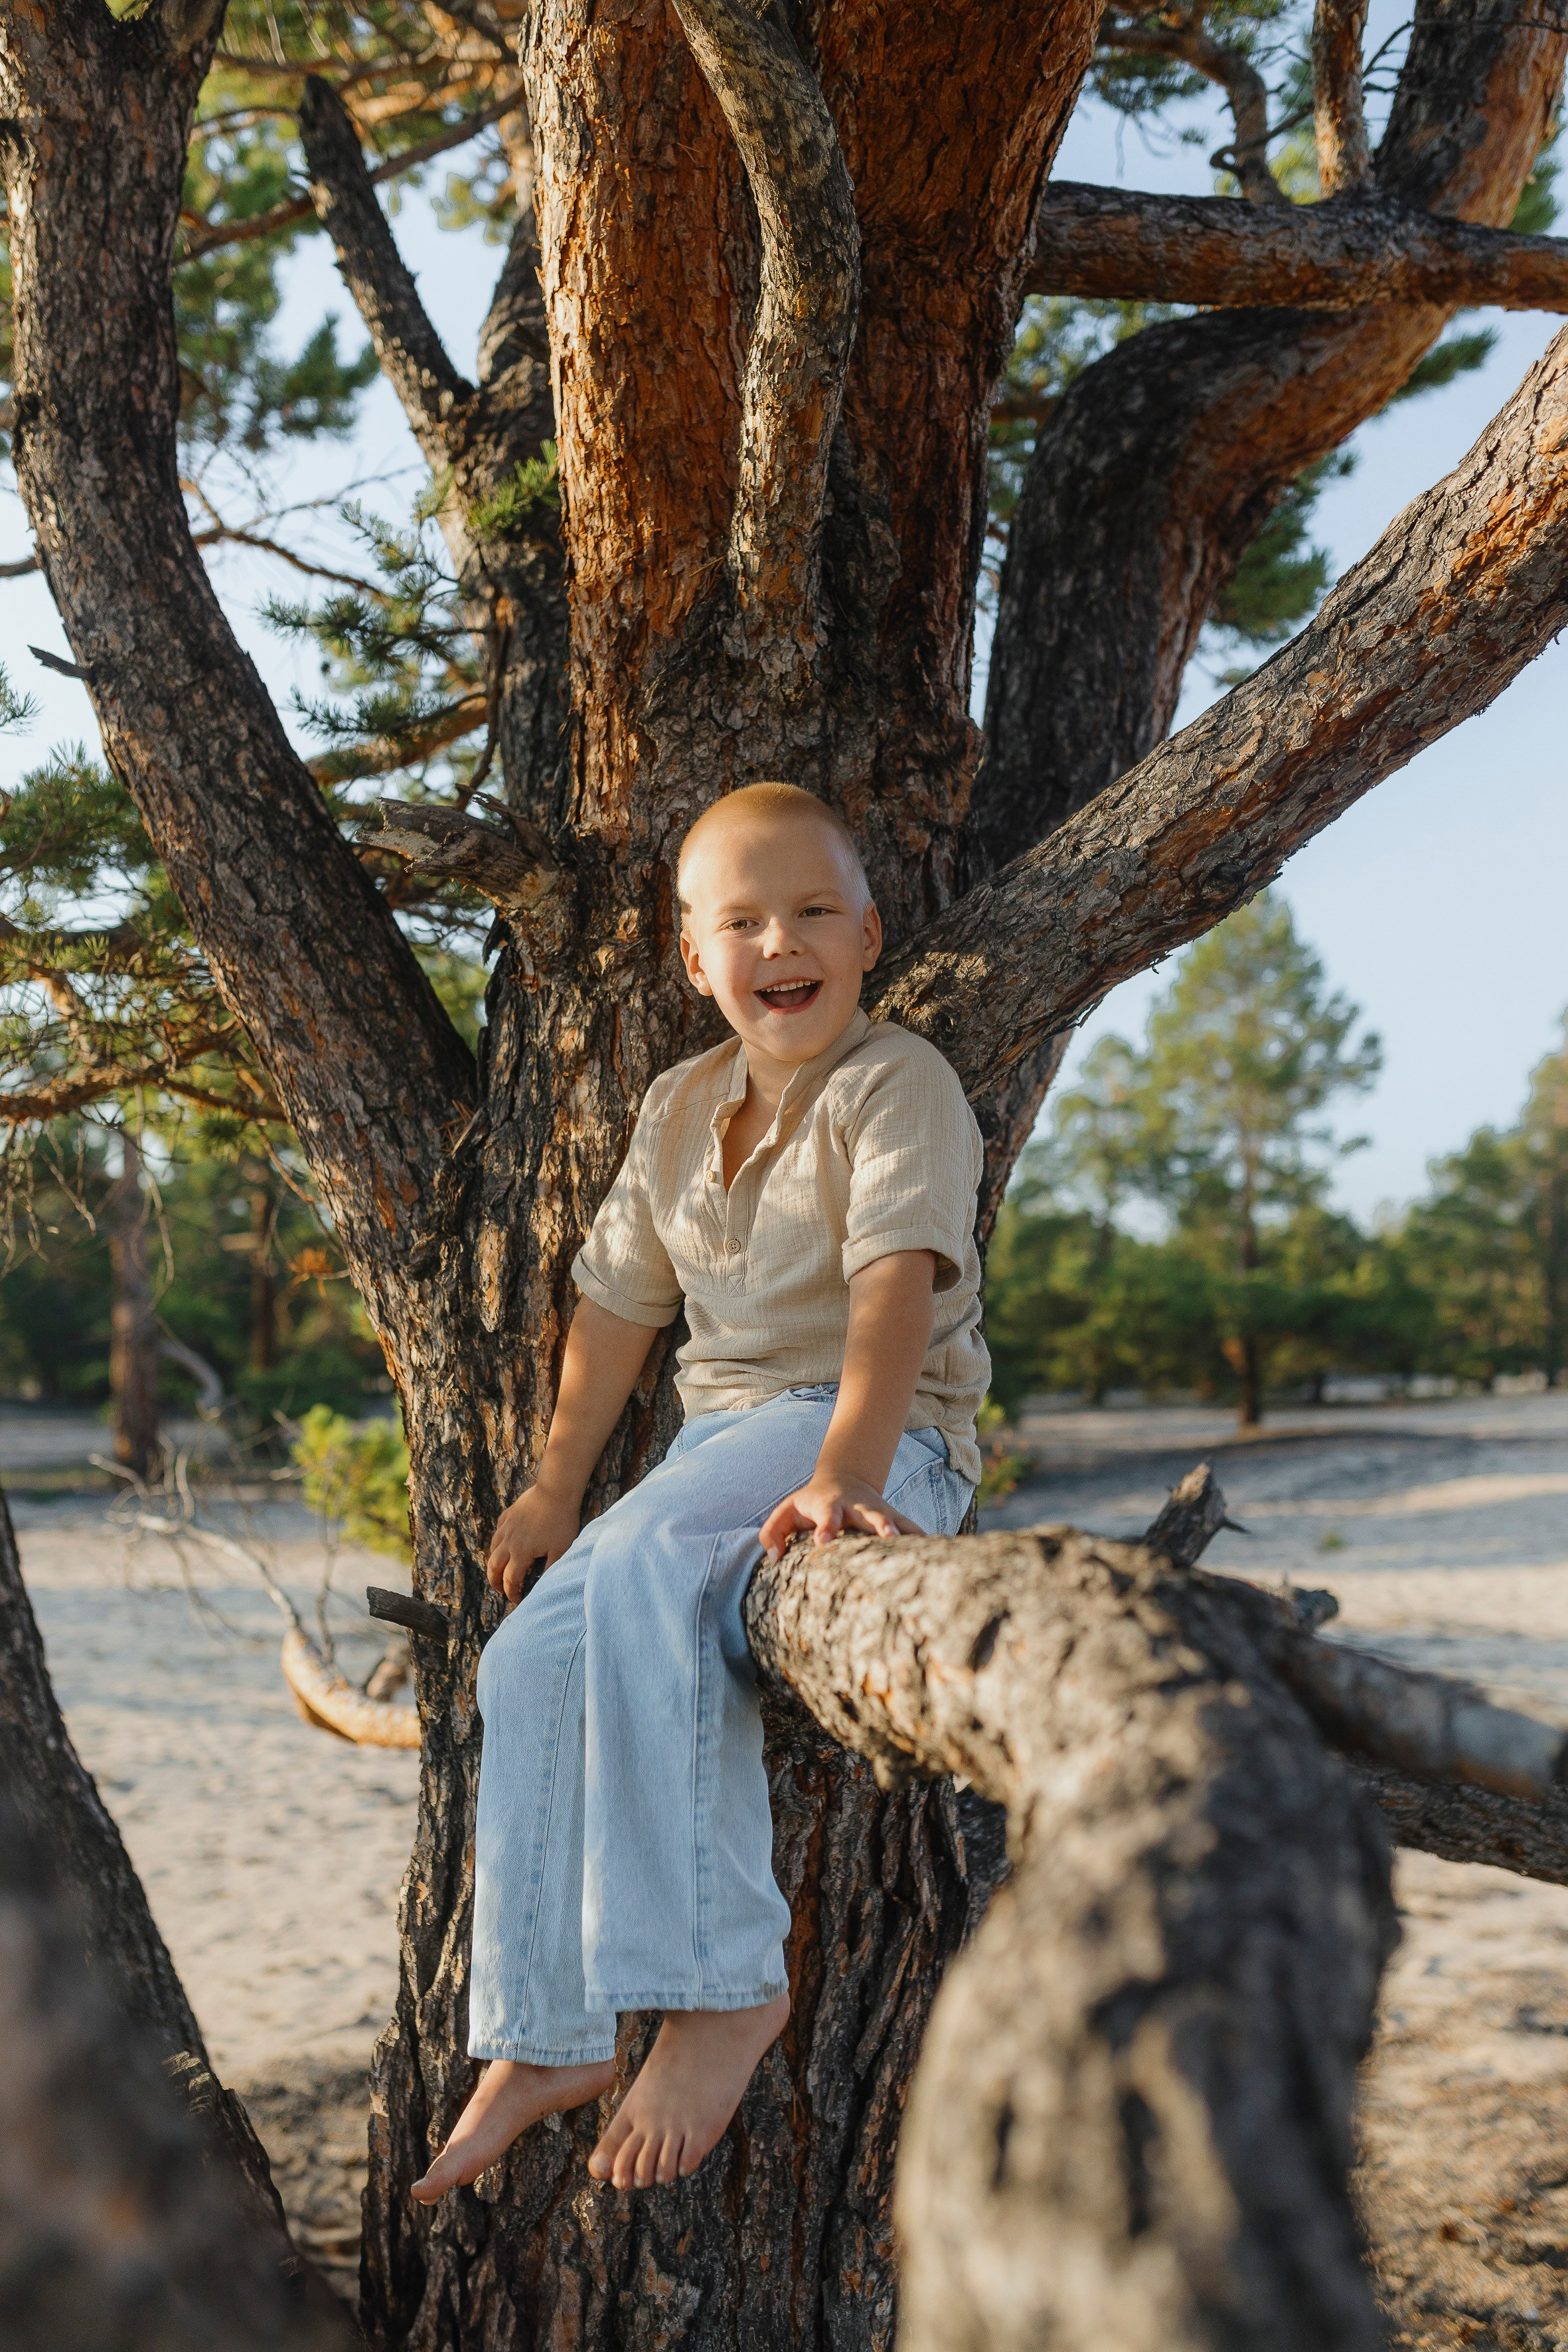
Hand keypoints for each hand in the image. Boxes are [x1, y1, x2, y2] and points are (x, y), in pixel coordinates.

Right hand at [487, 1484, 580, 1603]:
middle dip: (495, 1582)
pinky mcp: (509, 1514)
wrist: (555, 1491)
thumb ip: (550, 1569)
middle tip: (501, 1589)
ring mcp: (507, 1527)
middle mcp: (509, 1542)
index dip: (512, 1593)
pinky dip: (498, 1541)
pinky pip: (498, 1531)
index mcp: (521, 1554)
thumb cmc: (562, 1522)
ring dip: (494, 1563)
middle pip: (493, 1567)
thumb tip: (543, 1585)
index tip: (518, 1600)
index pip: (510, 1580)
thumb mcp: (561, 1550)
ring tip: (500, 1569)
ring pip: (493, 1549)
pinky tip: (503, 1542)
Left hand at [759, 1469, 924, 1560]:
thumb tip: (774, 1558)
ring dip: (908, 1533)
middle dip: (879, 1525)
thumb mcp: (786, 1512)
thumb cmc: (809, 1503)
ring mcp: (879, 1512)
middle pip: (870, 1515)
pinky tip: (941, 1552)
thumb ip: (773, 1533)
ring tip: (923, 1548)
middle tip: (886, 1537)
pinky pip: (912, 1529)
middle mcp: (858, 1507)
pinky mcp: (894, 1519)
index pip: (826, 1516)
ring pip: (897, 1521)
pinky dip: (925, 1539)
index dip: (825, 1527)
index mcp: (829, 1505)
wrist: (843, 1479)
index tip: (823, 1541)